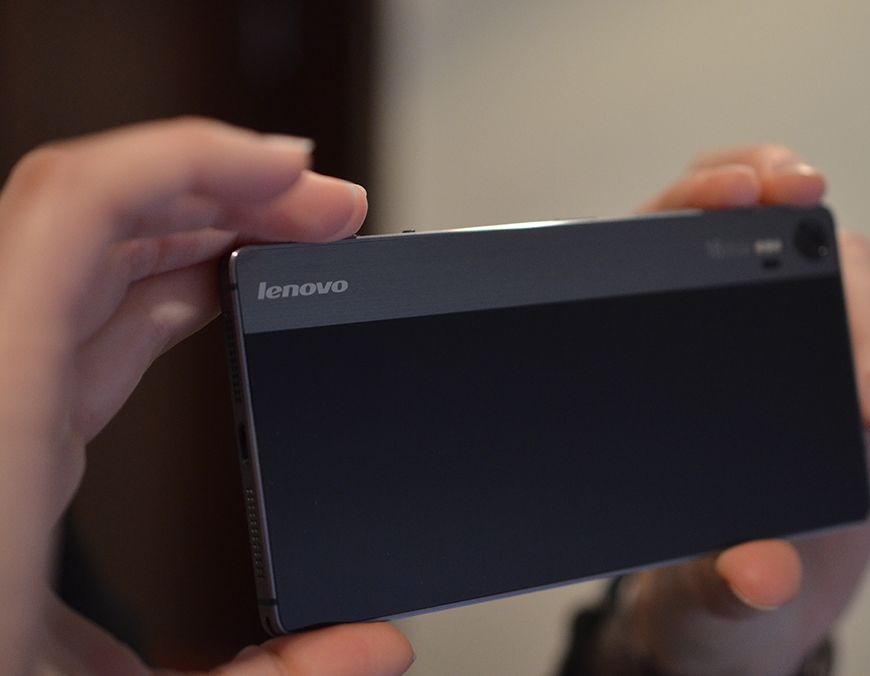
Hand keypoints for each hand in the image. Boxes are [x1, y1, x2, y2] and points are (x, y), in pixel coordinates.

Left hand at [0, 118, 413, 675]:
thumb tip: (376, 645)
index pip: (77, 216)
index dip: (192, 160)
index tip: (293, 170)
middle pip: (96, 216)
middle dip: (227, 190)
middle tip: (329, 211)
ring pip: (89, 255)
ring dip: (199, 227)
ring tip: (296, 239)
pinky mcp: (8, 422)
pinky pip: (82, 310)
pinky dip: (162, 281)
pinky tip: (223, 296)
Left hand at [594, 145, 869, 674]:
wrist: (742, 621)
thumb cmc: (692, 583)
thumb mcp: (689, 589)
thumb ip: (717, 579)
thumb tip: (760, 570)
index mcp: (667, 347)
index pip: (675, 233)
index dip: (707, 190)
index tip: (747, 191)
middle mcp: (743, 342)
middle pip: (789, 248)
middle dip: (818, 248)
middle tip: (831, 276)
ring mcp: (812, 369)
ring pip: (861, 298)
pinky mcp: (866, 411)